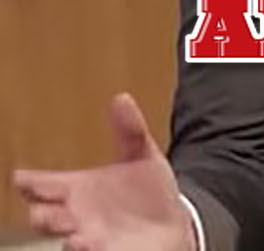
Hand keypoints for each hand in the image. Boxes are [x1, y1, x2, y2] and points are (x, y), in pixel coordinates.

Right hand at [12, 93, 196, 250]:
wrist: (172, 222)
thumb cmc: (147, 191)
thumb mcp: (142, 156)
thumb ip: (130, 130)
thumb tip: (122, 99)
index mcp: (77, 187)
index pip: (43, 184)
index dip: (29, 181)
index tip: (20, 178)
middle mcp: (76, 214)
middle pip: (44, 216)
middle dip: (41, 215)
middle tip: (41, 209)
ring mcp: (88, 235)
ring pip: (66, 239)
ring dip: (66, 237)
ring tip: (73, 235)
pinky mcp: (105, 250)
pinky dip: (85, 249)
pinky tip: (85, 242)